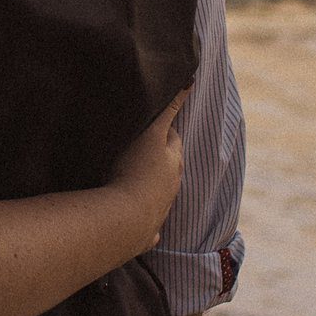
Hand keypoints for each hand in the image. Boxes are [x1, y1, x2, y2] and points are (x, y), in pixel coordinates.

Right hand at [108, 86, 190, 250]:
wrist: (124, 218)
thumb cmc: (132, 171)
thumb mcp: (148, 134)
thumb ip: (168, 109)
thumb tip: (192, 82)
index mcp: (172, 162)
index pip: (173, 138)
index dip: (165, 129)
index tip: (158, 123)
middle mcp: (172, 185)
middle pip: (172, 166)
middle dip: (164, 157)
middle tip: (147, 149)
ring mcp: (161, 210)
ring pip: (163, 194)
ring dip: (154, 185)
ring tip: (138, 179)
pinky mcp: (148, 233)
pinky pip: (151, 228)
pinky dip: (149, 224)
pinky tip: (144, 227)